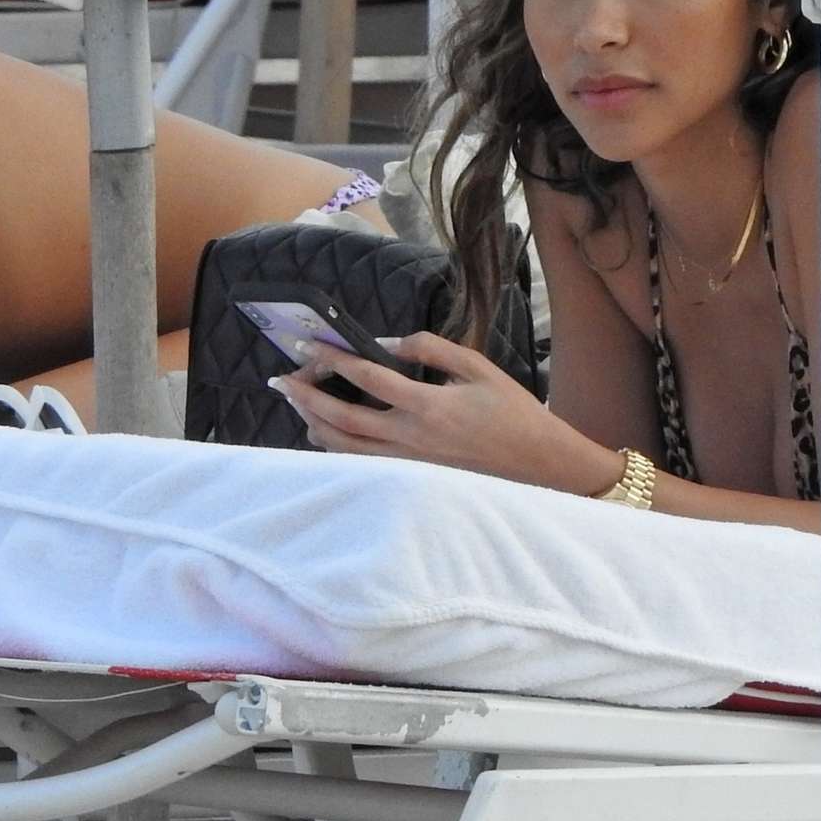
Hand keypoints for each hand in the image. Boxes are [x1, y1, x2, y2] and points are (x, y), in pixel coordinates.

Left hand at [273, 332, 612, 491]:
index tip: (308, 345)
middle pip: (342, 419)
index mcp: (428, 406)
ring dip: (313, 424)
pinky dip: (335, 448)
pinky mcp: (412, 479)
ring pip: (345, 448)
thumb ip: (432, 349)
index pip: (367, 377)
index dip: (333, 358)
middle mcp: (411, 439)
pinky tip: (324, 435)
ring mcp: (409, 465)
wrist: (539, 465)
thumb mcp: (478, 368)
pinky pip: (361, 464)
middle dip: (305, 396)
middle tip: (280, 379)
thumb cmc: (513, 413)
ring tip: (296, 404)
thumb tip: (390, 341)